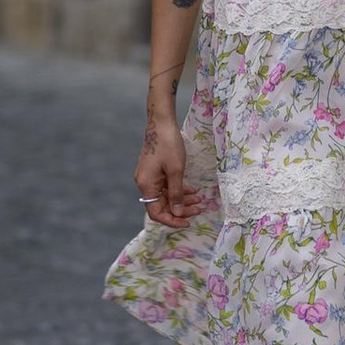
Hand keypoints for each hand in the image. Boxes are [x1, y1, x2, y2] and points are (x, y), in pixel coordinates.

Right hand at [136, 100, 209, 225]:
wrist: (161, 122)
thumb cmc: (169, 144)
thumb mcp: (176, 171)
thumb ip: (176, 193)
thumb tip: (177, 213)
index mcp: (146, 185)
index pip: (156, 212)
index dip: (171, 220)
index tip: (187, 222)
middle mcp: (145, 184)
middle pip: (162, 205)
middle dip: (180, 209)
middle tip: (198, 209)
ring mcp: (149, 177)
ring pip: (166, 196)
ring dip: (182, 199)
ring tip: (199, 200)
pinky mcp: (155, 171)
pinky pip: (166, 186)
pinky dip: (178, 189)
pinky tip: (192, 190)